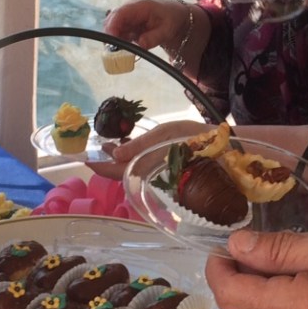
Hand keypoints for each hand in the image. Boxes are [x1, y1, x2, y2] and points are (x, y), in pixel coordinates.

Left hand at [85, 119, 207, 179]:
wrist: (222, 150)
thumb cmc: (194, 138)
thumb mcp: (165, 134)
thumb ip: (139, 145)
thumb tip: (115, 153)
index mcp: (145, 167)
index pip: (114, 172)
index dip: (98, 166)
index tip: (85, 159)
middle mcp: (149, 174)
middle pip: (121, 172)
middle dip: (109, 160)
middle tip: (99, 146)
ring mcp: (157, 174)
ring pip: (132, 169)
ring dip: (121, 158)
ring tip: (112, 144)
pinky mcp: (166, 170)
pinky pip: (143, 167)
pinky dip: (135, 157)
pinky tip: (134, 146)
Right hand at [104, 0, 189, 53]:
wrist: (174, 17)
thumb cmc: (171, 20)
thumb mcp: (166, 30)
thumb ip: (154, 38)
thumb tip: (141, 44)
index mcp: (140, 6)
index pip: (120, 13)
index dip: (112, 26)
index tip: (111, 41)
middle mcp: (130, 9)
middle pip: (112, 20)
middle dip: (110, 36)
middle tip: (113, 52)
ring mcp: (127, 17)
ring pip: (112, 28)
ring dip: (114, 41)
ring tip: (122, 53)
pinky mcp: (127, 25)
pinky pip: (117, 34)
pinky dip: (119, 42)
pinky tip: (126, 50)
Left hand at [204, 223, 307, 308]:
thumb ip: (279, 248)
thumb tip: (238, 246)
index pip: (228, 295)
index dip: (218, 268)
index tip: (225, 246)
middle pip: (248, 305)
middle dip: (249, 274)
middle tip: (269, 242)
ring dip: (273, 287)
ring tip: (304, 260)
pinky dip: (292, 301)